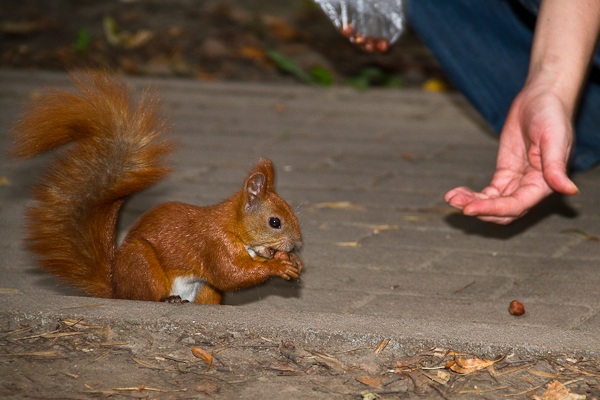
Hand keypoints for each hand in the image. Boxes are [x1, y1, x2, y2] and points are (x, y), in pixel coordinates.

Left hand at [444, 86, 578, 224]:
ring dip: (472, 204)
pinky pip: (486, 193)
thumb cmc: (551, 116)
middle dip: (479, 209)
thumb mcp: (554, 139)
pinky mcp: (504, 175)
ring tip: (451, 198)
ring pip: (492, 204)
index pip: (516, 206)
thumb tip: (570, 190)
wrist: (539, 99)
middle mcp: (530, 189)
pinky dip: (471, 195)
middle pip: (502, 211)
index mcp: (544, 184)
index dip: (493, 209)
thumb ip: (556, 167)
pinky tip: (455, 193)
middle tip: (456, 203)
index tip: (469, 209)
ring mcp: (515, 183)